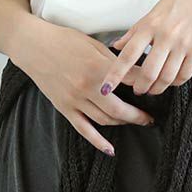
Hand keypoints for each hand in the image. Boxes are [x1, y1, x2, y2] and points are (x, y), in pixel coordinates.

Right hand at [10, 19, 154, 157]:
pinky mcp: (64, 108)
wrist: (34, 46)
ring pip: (105, 120)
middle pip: (120, 110)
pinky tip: (110, 149)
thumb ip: (116, 62)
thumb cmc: (65, 41)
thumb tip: (139, 71)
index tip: (157, 91)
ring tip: (133, 121)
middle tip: (150, 118)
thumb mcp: (95, 46)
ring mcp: (74, 100)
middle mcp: (87, 87)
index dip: (147, 88)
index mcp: (98, 68)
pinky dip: (98, 142)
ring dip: (122, 123)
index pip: (131, 82)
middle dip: (138, 116)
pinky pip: (84, 129)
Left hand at [101, 0, 191, 96]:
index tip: (106, 88)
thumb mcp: (154, 11)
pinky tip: (172, 81)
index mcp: (150, 25)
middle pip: (148, 72)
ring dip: (158, 88)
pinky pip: (184, 74)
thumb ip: (135, 31)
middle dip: (140, 87)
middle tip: (138, 90)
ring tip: (154, 89)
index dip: (115, 74)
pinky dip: (176, 82)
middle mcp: (165, 36)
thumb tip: (117, 45)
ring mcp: (183, 44)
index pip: (127, 54)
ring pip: (166, 78)